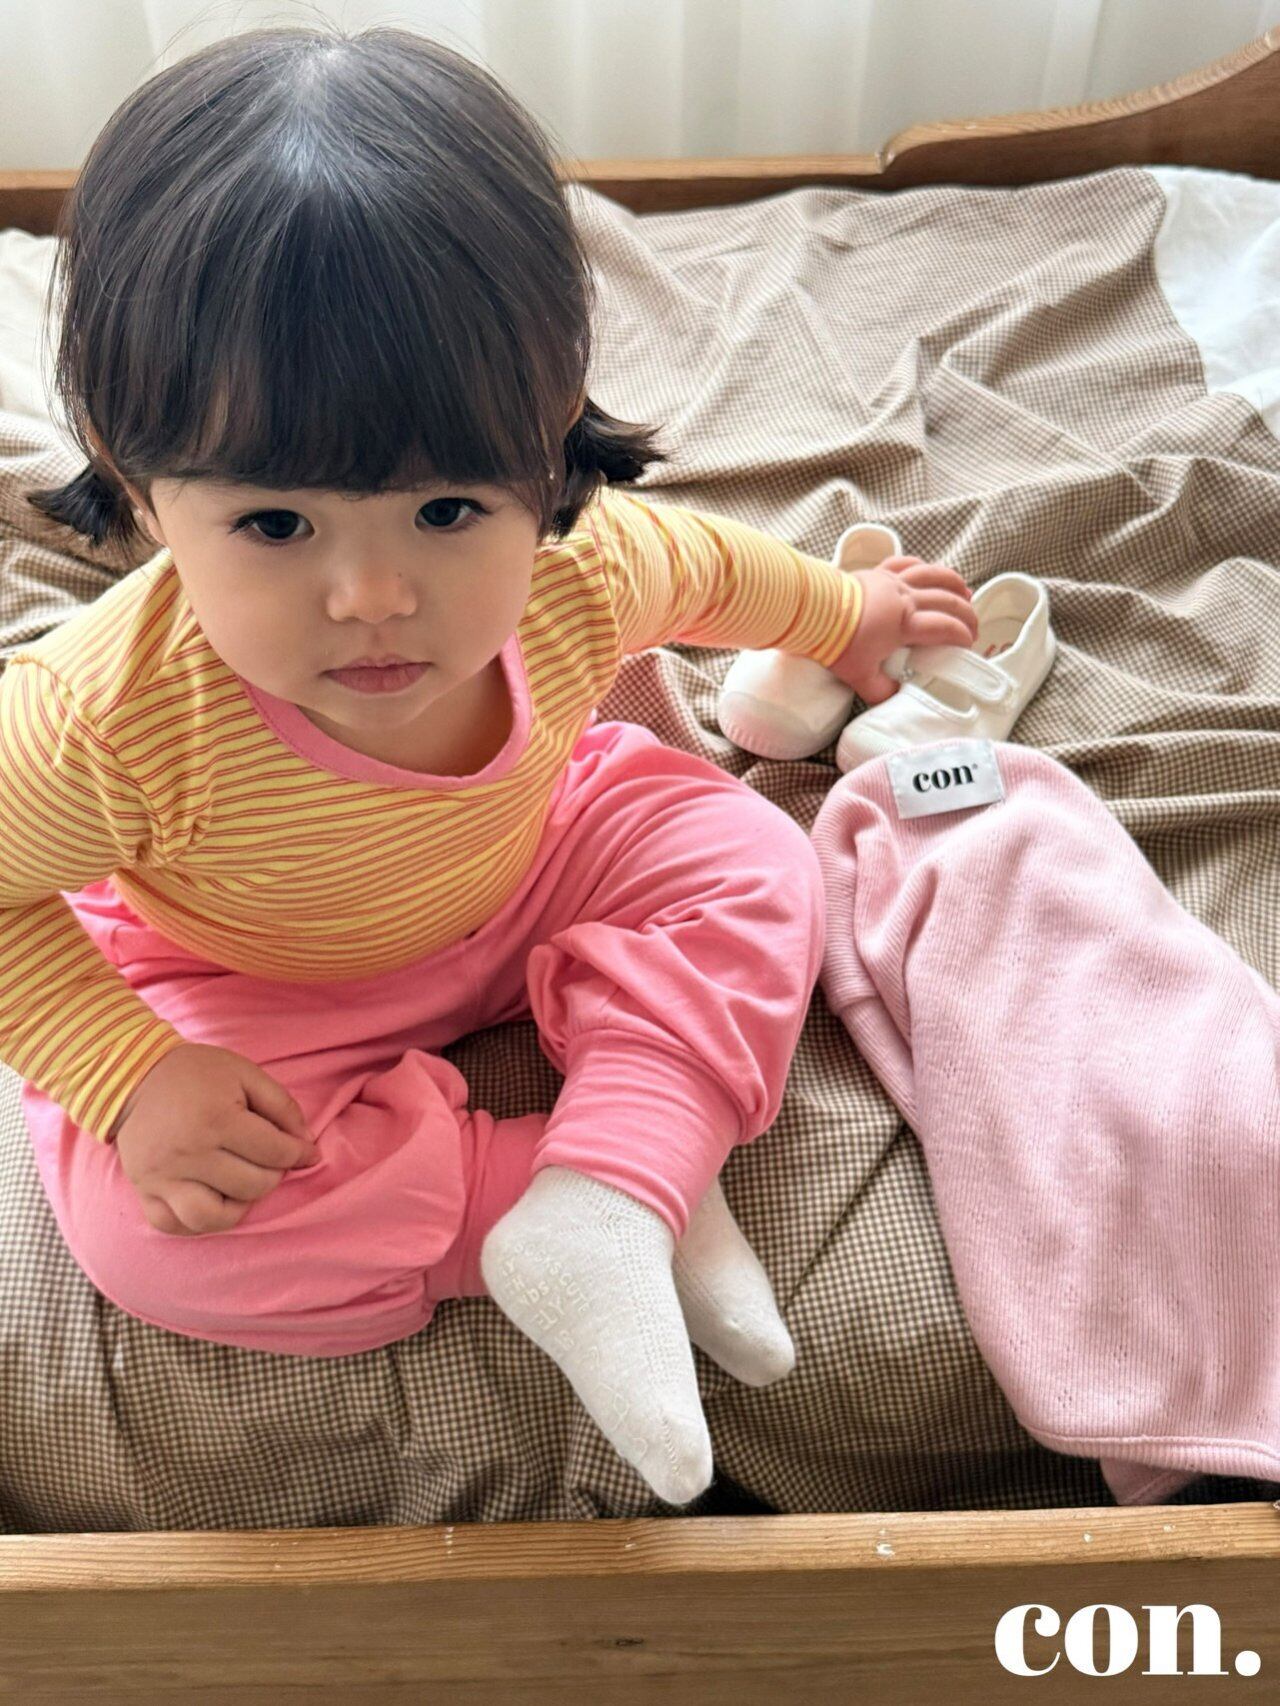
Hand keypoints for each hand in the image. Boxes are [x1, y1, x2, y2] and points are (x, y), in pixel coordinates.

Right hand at [107, 1043, 319, 1236]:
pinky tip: (213, 1200)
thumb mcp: (245, 1073)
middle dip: (273, 1175)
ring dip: (239, 1206)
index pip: (275, 1153)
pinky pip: (175, 1225)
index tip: (306, 1152)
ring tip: (241, 1185)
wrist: (133, 1076)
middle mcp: (189, 1153)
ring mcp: (162, 1177)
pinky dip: (199, 1222)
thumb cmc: (196, 1073)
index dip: (300, 1154)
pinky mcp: (144, 1190)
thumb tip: (307, 1144)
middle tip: (269, 1160)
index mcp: (217, 1119)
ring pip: (213, 1219)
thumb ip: (282, 1106)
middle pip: (252, 1186)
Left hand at [829, 555, 978, 704]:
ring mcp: (892, 581)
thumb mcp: (859, 676)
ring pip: (932, 575)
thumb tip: (894, 694)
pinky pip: (906, 563)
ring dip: (953, 583)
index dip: (962, 637)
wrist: (810, 612)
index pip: (945, 628)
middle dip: (966, 613)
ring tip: (965, 592)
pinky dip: (921, 566)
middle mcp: (905, 598)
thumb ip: (880, 690)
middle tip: (974, 627)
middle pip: (947, 600)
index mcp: (905, 623)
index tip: (969, 646)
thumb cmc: (835, 642)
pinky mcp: (877, 572)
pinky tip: (927, 571)